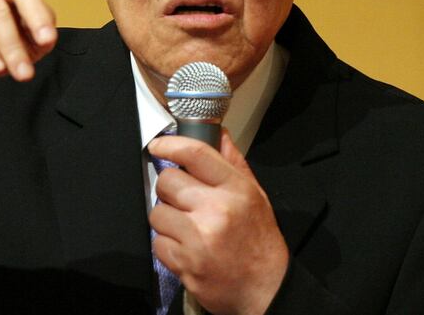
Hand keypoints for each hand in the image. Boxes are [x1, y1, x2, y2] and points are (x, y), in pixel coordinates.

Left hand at [148, 130, 287, 314]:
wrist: (267, 290)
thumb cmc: (259, 240)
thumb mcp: (255, 196)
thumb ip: (233, 163)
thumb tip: (218, 133)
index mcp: (236, 189)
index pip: (195, 153)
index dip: (170, 144)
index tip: (157, 145)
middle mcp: (217, 210)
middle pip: (167, 181)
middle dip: (170, 190)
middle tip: (183, 202)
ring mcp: (199, 237)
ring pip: (157, 212)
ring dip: (167, 219)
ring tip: (186, 228)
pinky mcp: (186, 262)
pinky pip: (157, 242)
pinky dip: (167, 246)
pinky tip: (185, 248)